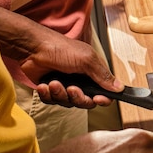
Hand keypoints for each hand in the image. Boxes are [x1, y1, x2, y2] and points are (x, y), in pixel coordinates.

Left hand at [0, 3, 123, 107]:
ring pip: (69, 104)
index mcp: (93, 73)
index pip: (105, 93)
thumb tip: (119, 87)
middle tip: (71, 88)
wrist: (32, 48)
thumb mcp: (87, 60)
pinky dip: (48, 95)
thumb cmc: (60, 48)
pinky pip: (53, 102)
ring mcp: (66, 86)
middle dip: (78, 98)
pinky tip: (44, 85)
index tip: (98, 98)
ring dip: (60, 95)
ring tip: (53, 82)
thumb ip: (103, 75)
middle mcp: (81, 81)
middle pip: (86, 102)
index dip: (102, 99)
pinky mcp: (51, 90)